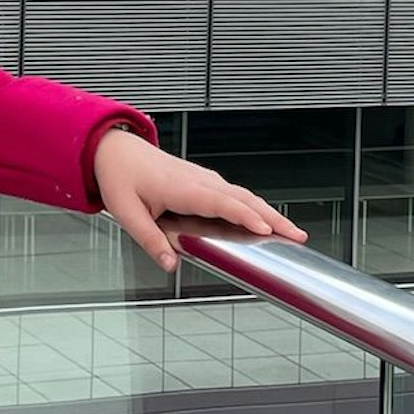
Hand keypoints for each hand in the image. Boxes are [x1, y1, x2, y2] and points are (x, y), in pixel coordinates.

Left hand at [91, 124, 310, 274]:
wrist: (116, 150)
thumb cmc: (121, 176)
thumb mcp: (126, 212)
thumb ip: (149, 239)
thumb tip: (169, 264)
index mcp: (182, 188)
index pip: (221, 202)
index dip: (245, 215)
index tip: (266, 228)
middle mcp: (199, 181)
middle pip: (244, 198)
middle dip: (273, 217)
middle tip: (297, 236)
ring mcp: (204, 179)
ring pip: (244, 195)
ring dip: (269, 212)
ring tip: (291, 232)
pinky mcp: (205, 181)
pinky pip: (236, 194)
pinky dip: (256, 206)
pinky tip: (265, 220)